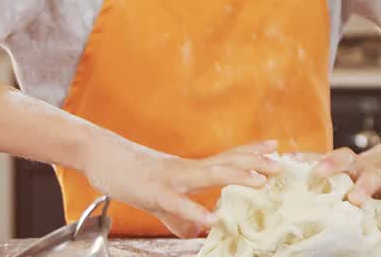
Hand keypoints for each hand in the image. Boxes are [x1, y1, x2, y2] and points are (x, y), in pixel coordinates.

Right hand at [81, 135, 283, 237]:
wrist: (99, 154)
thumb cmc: (130, 173)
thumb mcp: (159, 199)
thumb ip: (179, 217)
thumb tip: (196, 233)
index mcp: (189, 169)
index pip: (227, 157)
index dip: (251, 152)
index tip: (275, 147)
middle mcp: (186, 169)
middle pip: (227, 162)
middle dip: (256, 163)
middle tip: (282, 163)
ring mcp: (172, 178)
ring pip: (209, 175)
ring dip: (236, 178)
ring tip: (261, 182)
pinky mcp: (155, 192)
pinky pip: (178, 204)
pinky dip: (196, 212)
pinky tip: (212, 219)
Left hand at [316, 134, 380, 233]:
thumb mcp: (360, 167)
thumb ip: (341, 180)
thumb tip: (308, 199)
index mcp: (354, 162)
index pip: (328, 157)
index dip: (309, 157)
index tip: (288, 159)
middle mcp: (369, 164)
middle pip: (349, 162)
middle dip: (333, 166)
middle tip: (317, 173)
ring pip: (376, 178)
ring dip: (365, 187)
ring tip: (355, 200)